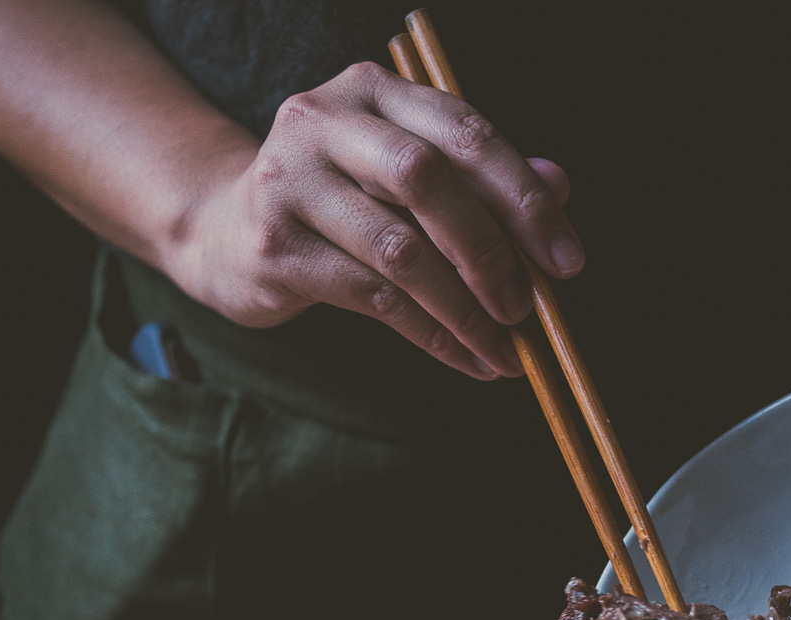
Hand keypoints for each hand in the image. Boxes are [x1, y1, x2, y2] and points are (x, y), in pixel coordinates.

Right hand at [173, 62, 581, 379]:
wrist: (225, 232)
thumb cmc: (338, 201)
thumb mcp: (404, 175)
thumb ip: (477, 175)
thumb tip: (558, 186)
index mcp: (372, 91)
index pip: (464, 131)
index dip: (523, 197)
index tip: (566, 259)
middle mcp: (325, 121)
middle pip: (428, 180)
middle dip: (491, 251)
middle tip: (528, 308)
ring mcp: (291, 182)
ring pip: (399, 249)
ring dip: (463, 308)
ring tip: (503, 348)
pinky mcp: (275, 246)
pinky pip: (373, 298)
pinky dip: (431, 335)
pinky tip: (465, 358)